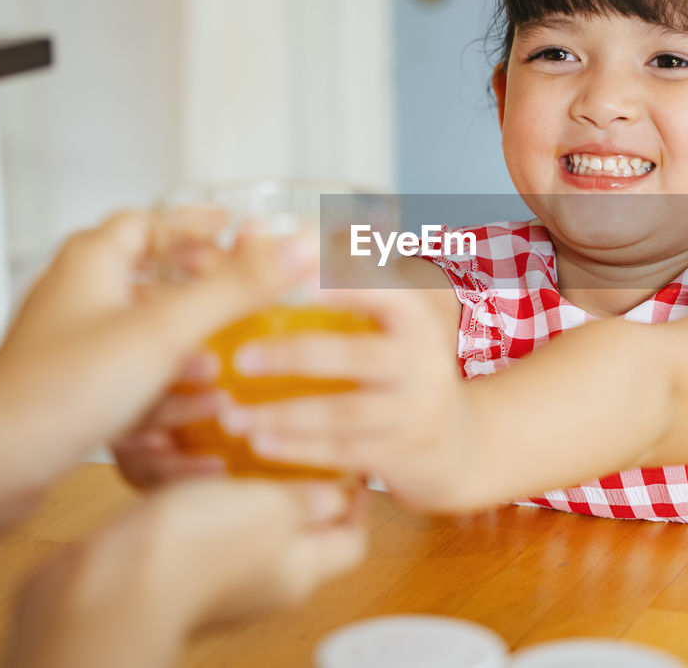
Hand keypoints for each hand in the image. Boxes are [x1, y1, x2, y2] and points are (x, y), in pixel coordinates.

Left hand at [0, 210, 314, 484]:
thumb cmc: (57, 392)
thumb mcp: (167, 330)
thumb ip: (238, 286)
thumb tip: (299, 245)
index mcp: (93, 262)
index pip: (150, 220)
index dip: (197, 224)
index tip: (238, 230)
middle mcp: (79, 297)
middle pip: (149, 274)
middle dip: (201, 289)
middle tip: (242, 295)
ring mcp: (73, 346)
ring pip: (143, 332)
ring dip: (189, 346)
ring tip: (229, 365)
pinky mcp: (73, 391)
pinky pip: (132, 377)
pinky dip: (166, 389)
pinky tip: (197, 414)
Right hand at [7, 478, 366, 667]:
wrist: (106, 586)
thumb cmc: (194, 551)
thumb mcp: (272, 509)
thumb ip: (309, 499)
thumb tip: (339, 495)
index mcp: (299, 572)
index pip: (350, 541)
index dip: (358, 503)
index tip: (355, 463)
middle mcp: (263, 581)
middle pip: (300, 532)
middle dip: (301, 487)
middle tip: (299, 443)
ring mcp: (215, 576)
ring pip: (246, 523)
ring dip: (246, 484)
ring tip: (244, 443)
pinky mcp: (171, 564)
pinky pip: (200, 524)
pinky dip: (203, 492)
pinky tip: (193, 463)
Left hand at [220, 287, 474, 509]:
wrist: (457, 445)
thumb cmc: (399, 367)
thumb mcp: (386, 322)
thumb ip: (329, 280)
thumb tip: (249, 232)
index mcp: (415, 317)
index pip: (384, 291)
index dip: (344, 283)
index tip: (295, 278)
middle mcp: (423, 361)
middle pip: (359, 355)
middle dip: (297, 355)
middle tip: (241, 357)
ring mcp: (414, 412)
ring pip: (346, 413)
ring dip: (285, 414)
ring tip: (231, 414)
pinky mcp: (401, 455)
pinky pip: (344, 453)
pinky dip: (298, 450)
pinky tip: (257, 444)